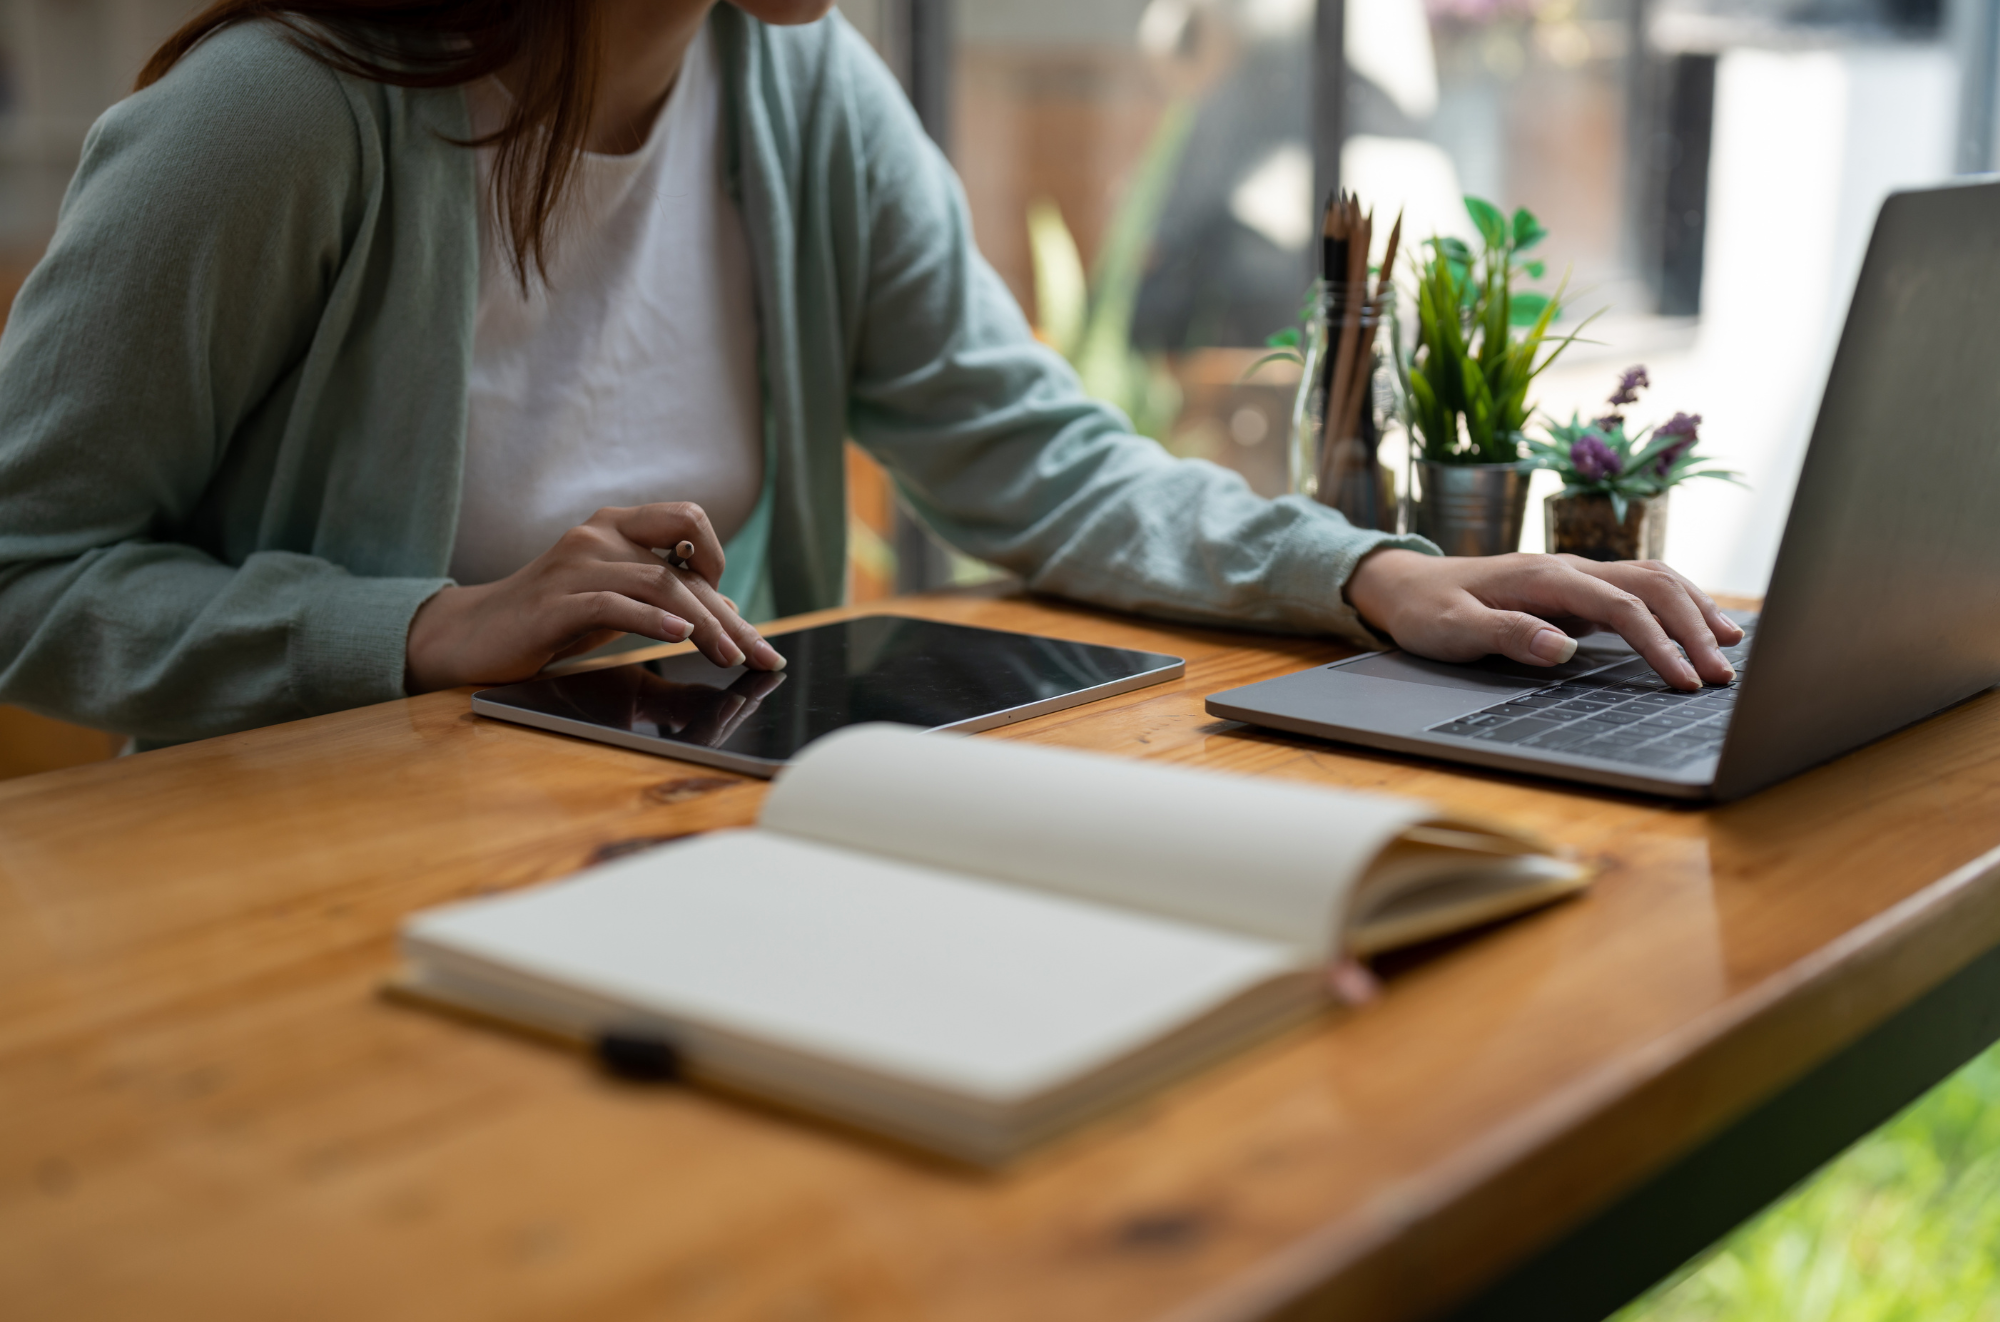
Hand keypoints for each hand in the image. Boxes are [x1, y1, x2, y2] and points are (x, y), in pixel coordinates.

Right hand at [404, 503, 785, 693]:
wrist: (472, 635)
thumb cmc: (550, 618)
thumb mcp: (618, 603)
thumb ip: (665, 599)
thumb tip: (729, 610)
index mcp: (617, 524)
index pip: (691, 533)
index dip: (726, 571)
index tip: (746, 624)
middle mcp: (599, 534)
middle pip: (684, 564)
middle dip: (728, 615)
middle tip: (761, 655)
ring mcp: (575, 565)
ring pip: (659, 583)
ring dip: (703, 625)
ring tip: (729, 657)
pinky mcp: (554, 602)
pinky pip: (613, 604)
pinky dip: (653, 621)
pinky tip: (680, 639)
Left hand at [1343, 550, 1743, 691]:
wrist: (1409, 585)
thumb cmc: (1429, 611)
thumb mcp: (1454, 630)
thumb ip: (1508, 634)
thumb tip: (1562, 648)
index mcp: (1545, 577)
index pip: (1620, 605)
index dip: (1658, 642)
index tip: (1683, 680)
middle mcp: (1569, 568)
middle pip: (1651, 585)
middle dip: (1693, 626)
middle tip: (1723, 675)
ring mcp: (1576, 576)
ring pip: (1652, 580)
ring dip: (1693, 610)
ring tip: (1732, 646)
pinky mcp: (1576, 592)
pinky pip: (1638, 590)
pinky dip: (1675, 605)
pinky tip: (1699, 626)